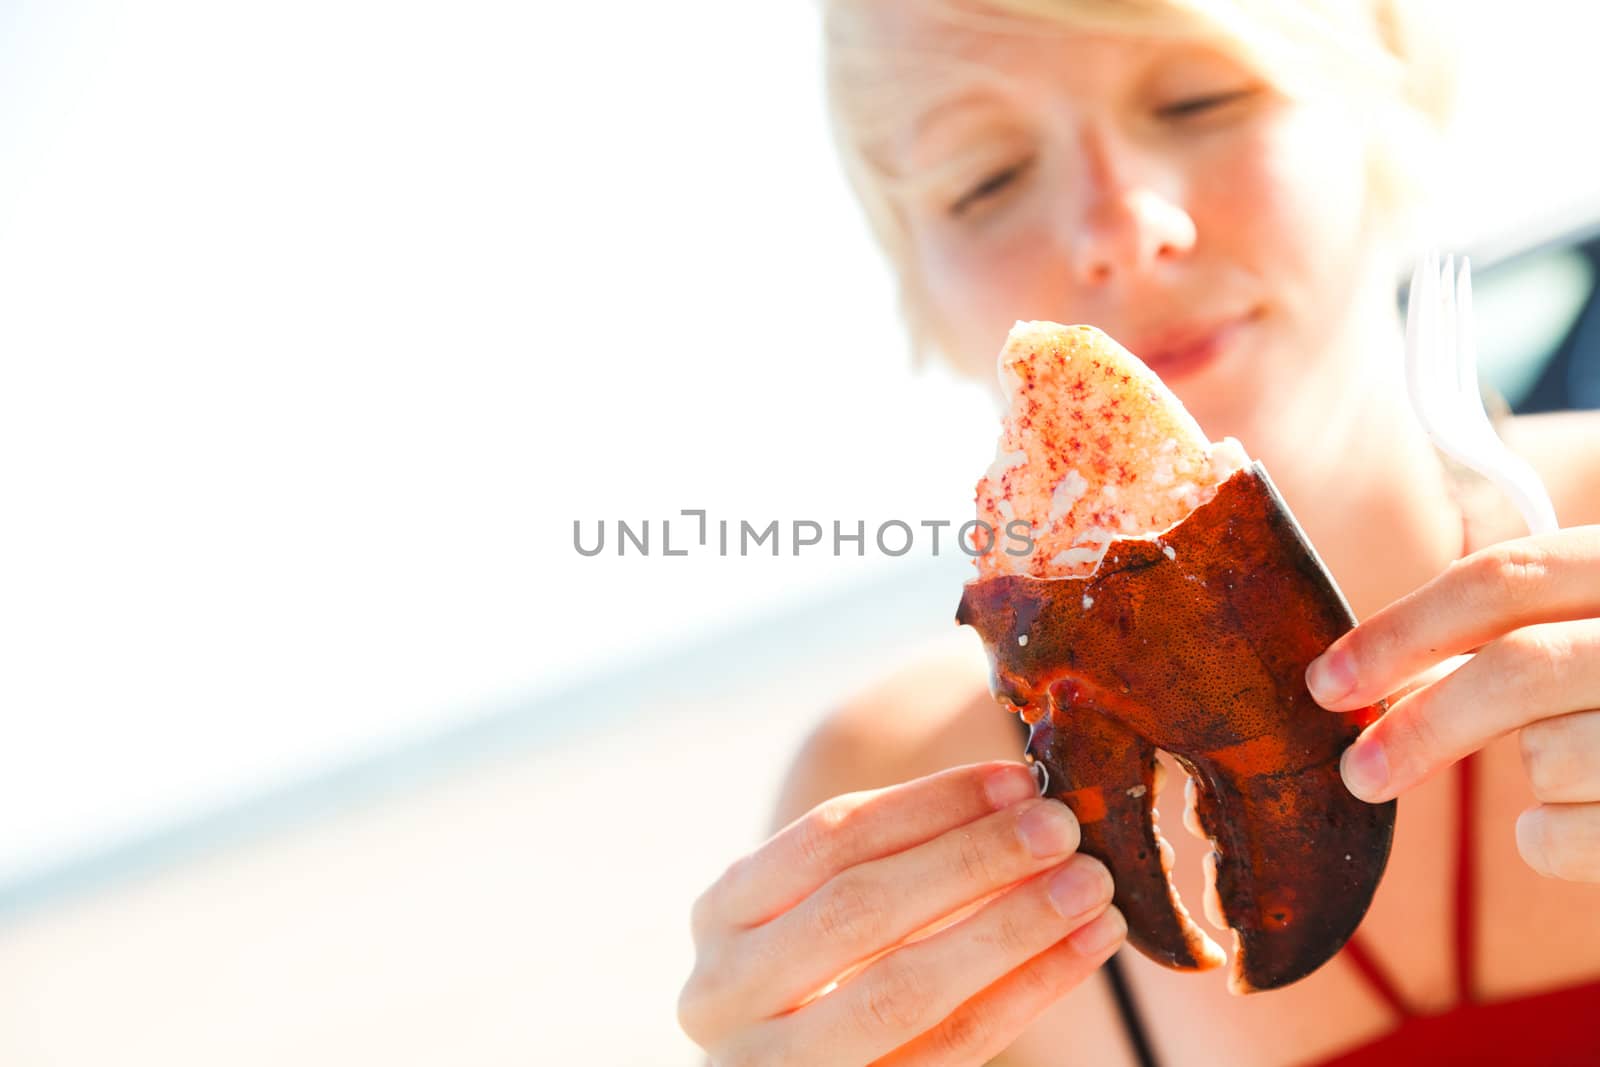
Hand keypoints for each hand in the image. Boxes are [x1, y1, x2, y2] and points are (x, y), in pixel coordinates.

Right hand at [678, 761, 1124, 1065]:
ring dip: (1010, 928)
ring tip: (1089, 887)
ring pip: (902, 990)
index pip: (825, 840)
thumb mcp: (815, 913)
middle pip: (859, 910)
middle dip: (971, 860)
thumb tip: (1016, 791)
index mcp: (720, 913)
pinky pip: (949, 1052)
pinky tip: (1083, 950)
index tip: (1015, 779)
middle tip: (1061, 826)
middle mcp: (724, 991)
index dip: (926, 805)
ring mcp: (770, 1066)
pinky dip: (1025, 994)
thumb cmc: (820, 977)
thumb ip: (892, 859)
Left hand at [1306, 527, 1599, 881]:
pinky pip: (1569, 837)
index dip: (1402, 628)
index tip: (1325, 680)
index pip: (1509, 577)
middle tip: (1355, 772)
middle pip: (1521, 669)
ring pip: (1552, 760)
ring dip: (1532, 778)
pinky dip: (1555, 840)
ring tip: (1576, 771)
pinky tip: (1593, 819)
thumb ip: (1528, 618)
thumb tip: (1370, 674)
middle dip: (1421, 724)